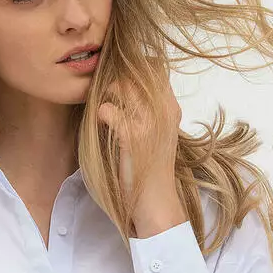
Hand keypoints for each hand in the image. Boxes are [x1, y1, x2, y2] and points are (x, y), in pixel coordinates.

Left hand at [96, 57, 182, 220]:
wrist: (156, 203)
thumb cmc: (152, 170)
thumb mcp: (158, 134)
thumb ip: (149, 110)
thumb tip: (125, 87)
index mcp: (171, 107)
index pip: (154, 68)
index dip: (132, 69)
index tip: (120, 83)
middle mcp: (163, 110)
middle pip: (134, 73)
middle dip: (115, 79)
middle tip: (106, 95)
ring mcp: (148, 122)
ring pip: (120, 87)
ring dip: (106, 94)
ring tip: (104, 110)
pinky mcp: (131, 137)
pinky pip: (108, 110)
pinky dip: (101, 114)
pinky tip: (102, 123)